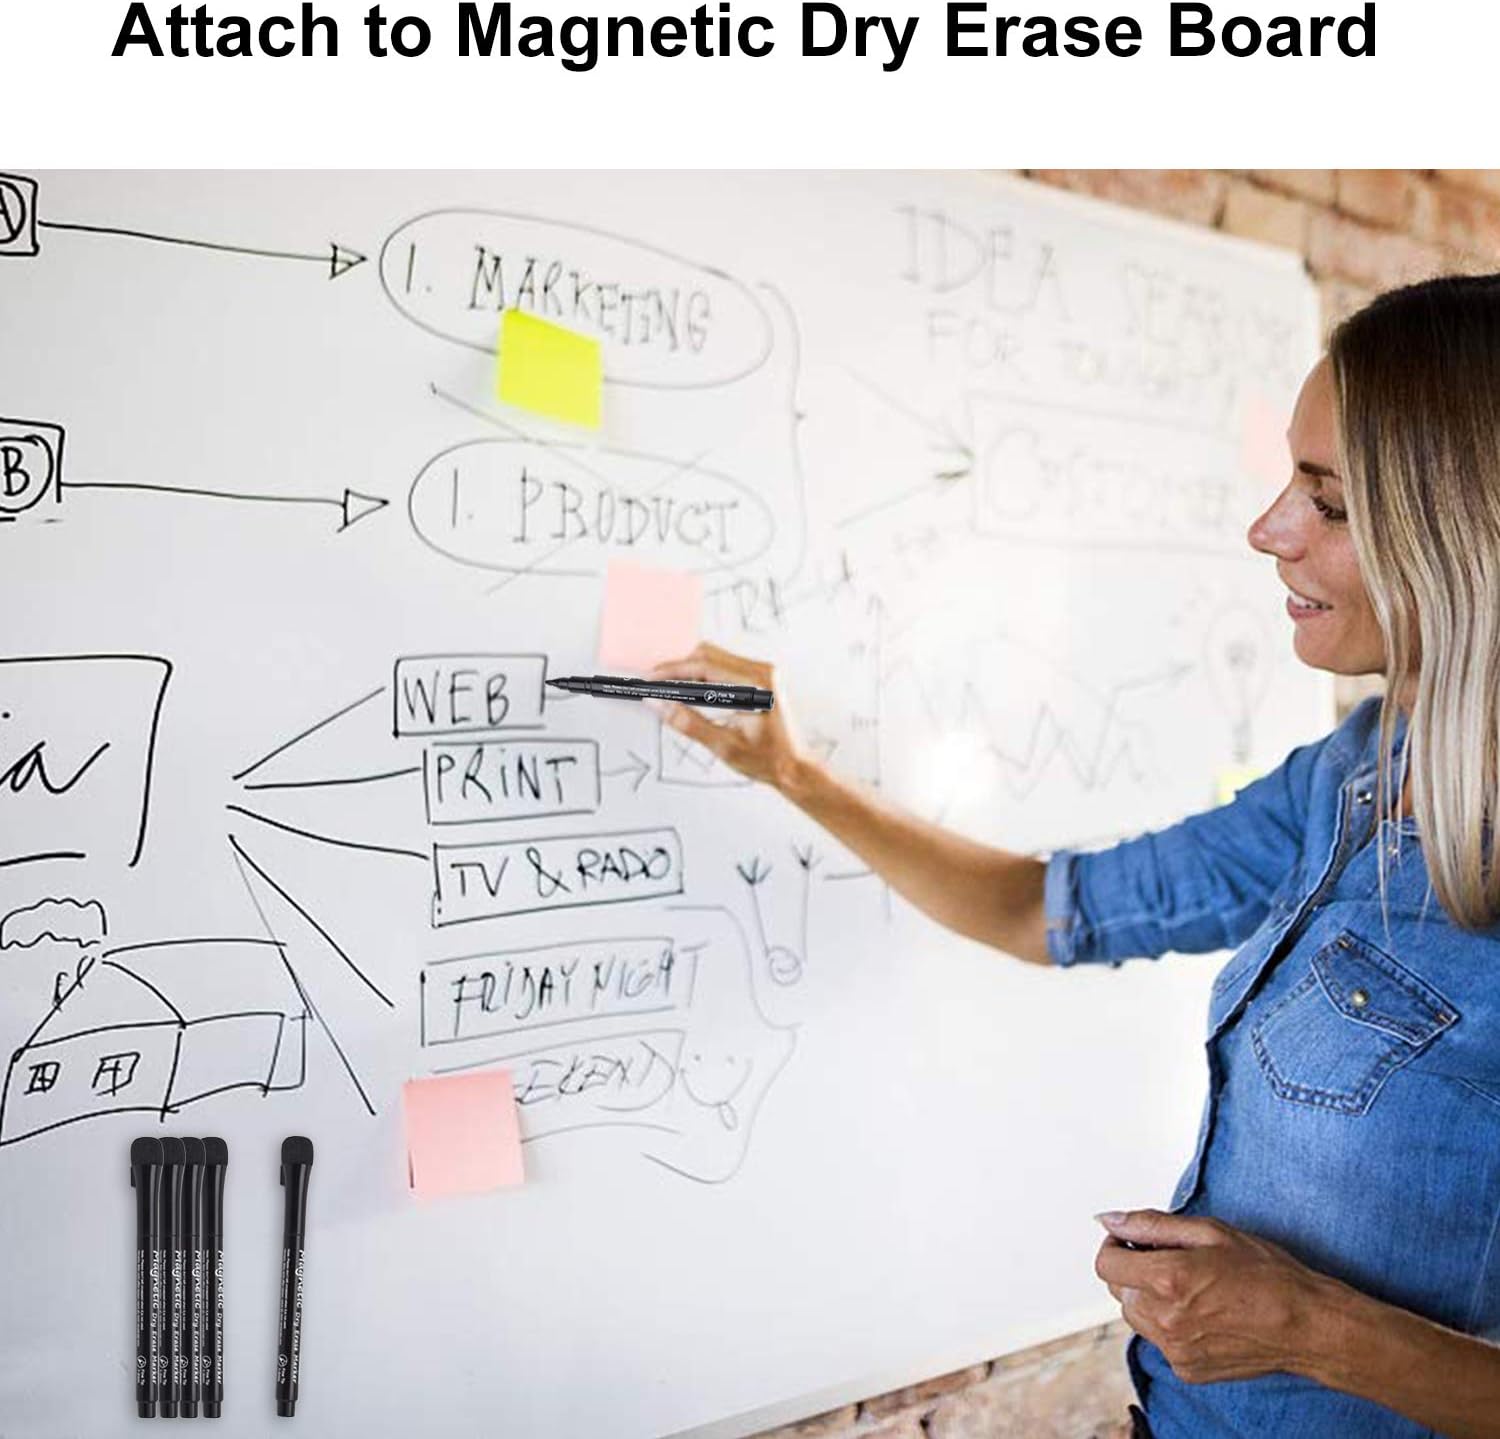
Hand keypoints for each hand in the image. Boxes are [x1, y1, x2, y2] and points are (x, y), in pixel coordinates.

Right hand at [648, 642, 809, 792]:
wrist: (794, 767)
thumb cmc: (768, 759)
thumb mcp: (723, 746)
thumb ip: (689, 724)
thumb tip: (662, 706)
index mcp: (756, 686)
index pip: (705, 666)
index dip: (674, 670)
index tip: (652, 678)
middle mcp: (763, 672)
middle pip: (709, 655)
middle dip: (679, 666)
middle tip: (655, 682)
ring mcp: (763, 673)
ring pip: (715, 658)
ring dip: (690, 669)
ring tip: (667, 687)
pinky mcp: (760, 679)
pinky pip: (725, 666)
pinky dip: (703, 674)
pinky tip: (689, 689)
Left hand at [1094, 1208, 1336, 1384]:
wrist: (1306, 1325)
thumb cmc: (1265, 1273)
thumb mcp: (1209, 1232)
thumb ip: (1151, 1225)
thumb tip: (1109, 1219)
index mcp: (1167, 1279)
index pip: (1105, 1263)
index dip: (1115, 1245)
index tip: (1132, 1241)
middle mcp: (1165, 1319)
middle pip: (1118, 1290)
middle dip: (1134, 1271)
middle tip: (1170, 1260)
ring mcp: (1175, 1349)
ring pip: (1136, 1317)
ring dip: (1149, 1298)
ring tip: (1190, 1288)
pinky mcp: (1187, 1369)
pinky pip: (1160, 1341)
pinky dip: (1170, 1325)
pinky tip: (1203, 1314)